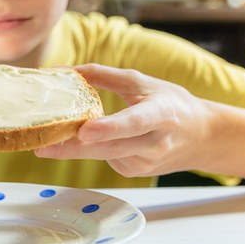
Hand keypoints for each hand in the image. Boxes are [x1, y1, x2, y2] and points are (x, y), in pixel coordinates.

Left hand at [35, 64, 216, 177]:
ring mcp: (146, 162)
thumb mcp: (141, 82)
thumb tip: (64, 70)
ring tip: (46, 143)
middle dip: (74, 149)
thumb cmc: (170, 103)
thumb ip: (103, 76)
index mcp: (161, 113)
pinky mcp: (135, 172)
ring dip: (74, 150)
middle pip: (110, 148)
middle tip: (43, 147)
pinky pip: (106, 159)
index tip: (86, 131)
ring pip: (103, 156)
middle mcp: (155, 142)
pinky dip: (92, 149)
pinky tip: (91, 139)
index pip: (134, 122)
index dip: (110, 128)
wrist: (202, 136)